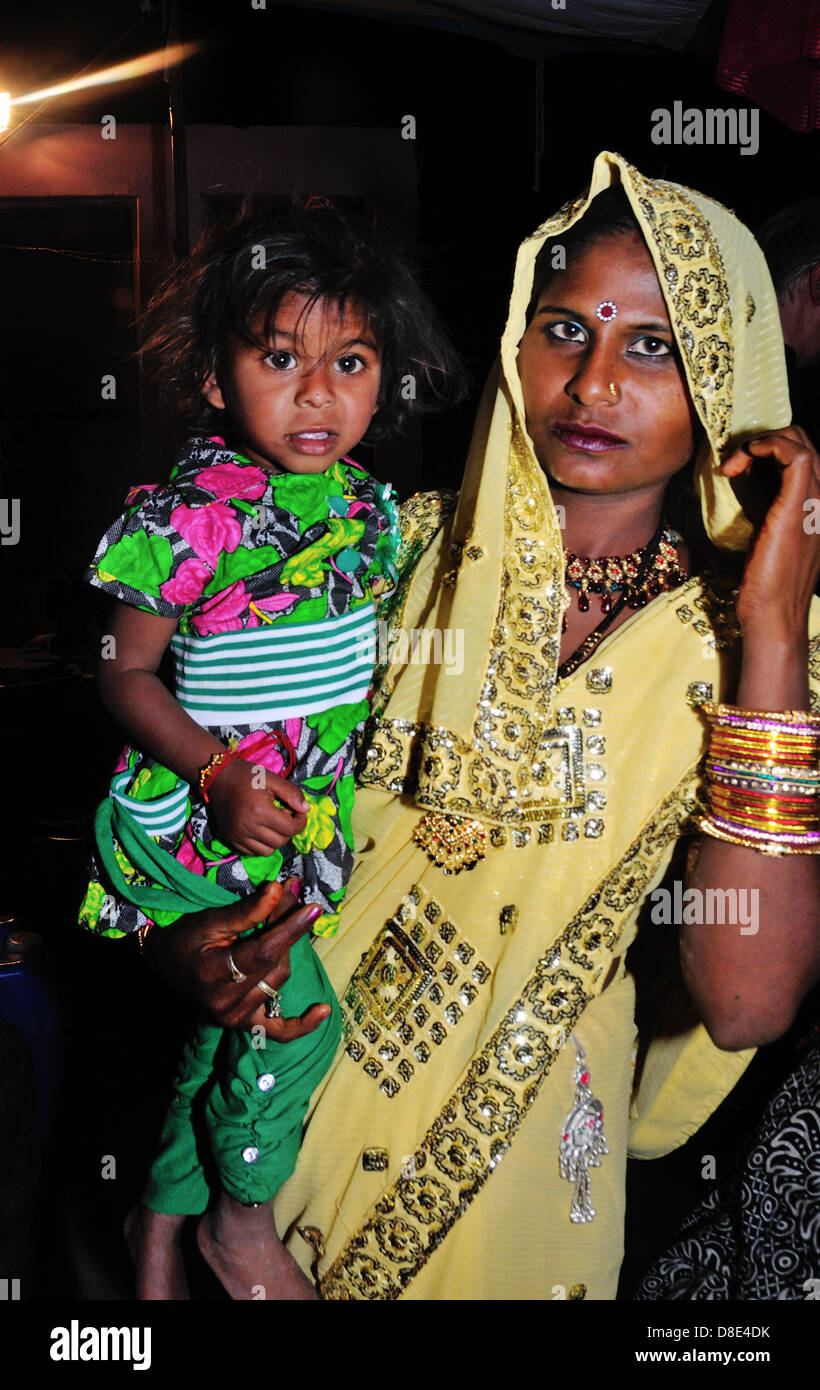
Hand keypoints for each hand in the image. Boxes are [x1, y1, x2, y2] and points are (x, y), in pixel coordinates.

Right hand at [142, 879, 330, 1039]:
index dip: (290, 928)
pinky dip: (303, 1024)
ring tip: (283, 925)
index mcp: (214, 974)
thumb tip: (280, 890)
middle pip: (275, 964)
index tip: (313, 907)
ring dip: (285, 953)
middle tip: (291, 900)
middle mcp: (226, 1003)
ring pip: (279, 980)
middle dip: (287, 931)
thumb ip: (248, 910)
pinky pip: (279, 1031)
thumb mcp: (212, 919)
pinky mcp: (243, 1025)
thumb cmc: (186, 937)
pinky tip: (324, 1011)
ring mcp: (235, 1018)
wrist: (165, 962)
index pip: (264, 951)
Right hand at [208, 757, 307, 854]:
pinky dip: (261, 845)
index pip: (291, 829)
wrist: (218, 777)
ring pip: (267, 851)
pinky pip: (252, 853)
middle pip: (280, 842)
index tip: (298, 812)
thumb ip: (292, 793)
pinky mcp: (230, 840)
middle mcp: (248, 827)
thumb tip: (306, 810)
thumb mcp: (272, 779)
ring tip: (272, 824)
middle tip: (284, 816)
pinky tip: (260, 830)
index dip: (300, 822)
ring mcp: (237, 836)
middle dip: (288, 831)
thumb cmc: (247, 776)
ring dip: (275, 840)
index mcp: (260, 811)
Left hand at [720, 426, 819, 637]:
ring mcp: (813, 503)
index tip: (736, 468)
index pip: (800, 459)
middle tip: (735, 463)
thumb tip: (738, 490)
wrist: (774, 617)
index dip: (769, 450)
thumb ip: (763, 514)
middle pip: (803, 444)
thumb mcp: (763, 540)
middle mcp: (819, 501)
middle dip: (765, 441)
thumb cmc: (764, 589)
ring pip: (801, 443)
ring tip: (735, 463)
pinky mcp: (798, 507)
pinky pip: (795, 455)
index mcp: (811, 508)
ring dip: (762, 442)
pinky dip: (765, 446)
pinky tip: (739, 463)